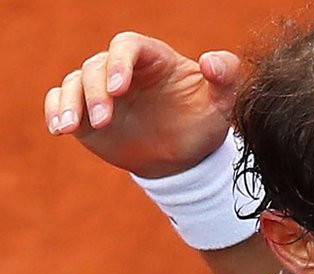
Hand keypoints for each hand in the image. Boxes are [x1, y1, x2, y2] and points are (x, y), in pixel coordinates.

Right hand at [43, 32, 239, 177]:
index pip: (127, 45)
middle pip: (96, 66)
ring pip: (74, 82)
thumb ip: (226, 76)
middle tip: (106, 121)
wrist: (186, 156)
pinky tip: (59, 129)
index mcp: (153, 58)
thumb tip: (210, 61)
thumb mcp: (223, 102)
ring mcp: (101, 90)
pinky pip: (60, 101)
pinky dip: (55, 110)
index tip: (119, 87)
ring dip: (70, 103)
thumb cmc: (204, 121)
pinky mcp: (86, 112)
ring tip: (70, 127)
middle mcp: (123, 69)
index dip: (119, 61)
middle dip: (96, 92)